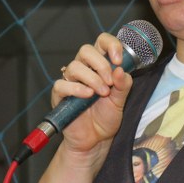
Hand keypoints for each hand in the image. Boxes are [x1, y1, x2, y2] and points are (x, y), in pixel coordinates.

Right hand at [52, 33, 133, 154]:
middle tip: (110, 82)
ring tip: (102, 93)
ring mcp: (71, 81)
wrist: (95, 140)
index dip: (111, 45)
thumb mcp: (121, 101)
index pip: (102, 42)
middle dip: (101, 64)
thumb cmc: (106, 117)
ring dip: (92, 79)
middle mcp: (85, 69)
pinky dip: (76, 88)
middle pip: (86, 50)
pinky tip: (87, 96)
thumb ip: (123, 85)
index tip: (119, 59)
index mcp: (100, 65)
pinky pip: (62, 84)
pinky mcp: (60, 95)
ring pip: (75, 66)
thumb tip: (121, 69)